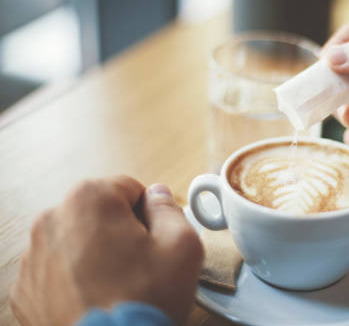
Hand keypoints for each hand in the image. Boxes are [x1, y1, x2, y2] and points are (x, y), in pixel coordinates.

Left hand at [10, 176, 202, 324]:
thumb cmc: (144, 302)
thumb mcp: (182, 246)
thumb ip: (170, 209)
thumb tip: (159, 196)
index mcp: (88, 200)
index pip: (129, 188)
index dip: (149, 214)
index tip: (154, 240)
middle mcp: (51, 221)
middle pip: (99, 214)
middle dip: (120, 233)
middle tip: (140, 267)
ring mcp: (33, 259)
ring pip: (77, 243)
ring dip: (97, 256)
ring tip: (119, 288)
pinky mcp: (25, 292)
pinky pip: (58, 273)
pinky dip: (76, 281)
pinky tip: (97, 301)